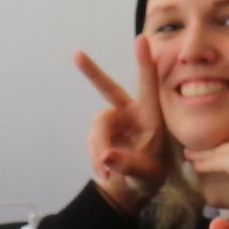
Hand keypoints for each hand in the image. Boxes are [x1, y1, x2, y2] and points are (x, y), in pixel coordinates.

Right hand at [79, 46, 172, 213]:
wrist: (133, 189)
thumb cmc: (149, 177)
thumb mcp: (146, 176)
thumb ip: (128, 165)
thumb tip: (106, 156)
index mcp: (151, 117)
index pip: (147, 87)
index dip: (144, 64)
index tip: (141, 39)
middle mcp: (130, 114)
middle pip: (109, 90)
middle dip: (93, 73)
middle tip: (77, 55)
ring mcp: (114, 122)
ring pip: (98, 127)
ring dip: (99, 148)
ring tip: (106, 171)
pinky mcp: (101, 133)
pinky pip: (92, 140)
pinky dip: (95, 156)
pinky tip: (103, 171)